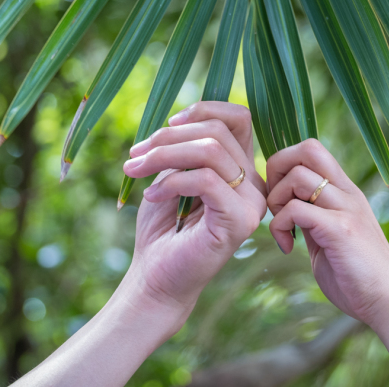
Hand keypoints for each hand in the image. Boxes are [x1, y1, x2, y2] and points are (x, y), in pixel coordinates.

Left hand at [122, 101, 266, 313]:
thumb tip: (178, 120)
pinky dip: (171, 181)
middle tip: (134, 157)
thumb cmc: (162, 228)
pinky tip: (151, 194)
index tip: (165, 126)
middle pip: (217, 131)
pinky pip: (206, 180)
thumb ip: (185, 146)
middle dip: (167, 137)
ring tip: (135, 170)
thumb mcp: (172, 173)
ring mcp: (251, 203)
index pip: (238, 117)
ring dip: (163, 155)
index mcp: (242, 168)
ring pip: (210, 151)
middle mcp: (254, 183)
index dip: (202, 109)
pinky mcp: (240, 221)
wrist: (156, 278)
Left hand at [266, 139, 388, 325]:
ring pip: (298, 176)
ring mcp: (347, 209)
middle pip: (307, 147)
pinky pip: (297, 209)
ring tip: (283, 230)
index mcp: (345, 191)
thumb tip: (286, 208)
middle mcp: (348, 193)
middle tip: (276, 204)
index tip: (280, 200)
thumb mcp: (329, 237)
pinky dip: (280, 226)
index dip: (284, 165)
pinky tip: (287, 248)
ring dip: (277, 201)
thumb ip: (312, 217)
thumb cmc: (356, 277)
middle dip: (277, 168)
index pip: (312, 149)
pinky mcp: (341, 230)